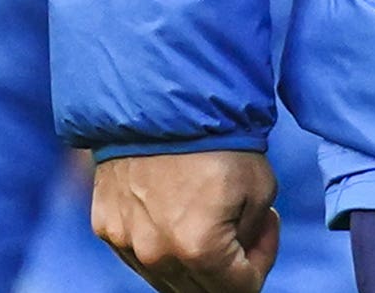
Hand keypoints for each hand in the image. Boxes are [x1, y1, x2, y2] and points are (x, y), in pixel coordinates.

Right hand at [91, 150, 279, 292]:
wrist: (163, 101)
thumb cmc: (219, 140)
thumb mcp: (261, 188)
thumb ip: (252, 235)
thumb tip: (240, 249)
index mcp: (199, 249)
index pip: (239, 289)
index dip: (262, 260)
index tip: (268, 224)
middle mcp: (157, 255)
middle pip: (201, 290)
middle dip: (230, 264)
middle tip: (243, 225)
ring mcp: (126, 243)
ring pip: (168, 277)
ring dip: (195, 258)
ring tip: (210, 213)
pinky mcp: (106, 227)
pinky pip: (140, 253)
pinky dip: (163, 241)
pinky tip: (178, 206)